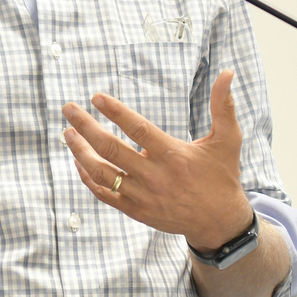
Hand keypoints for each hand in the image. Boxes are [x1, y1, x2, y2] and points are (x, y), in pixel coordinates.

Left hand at [62, 69, 251, 252]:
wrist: (220, 223)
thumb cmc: (221, 176)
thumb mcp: (228, 141)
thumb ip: (223, 106)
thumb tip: (227, 74)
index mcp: (173, 155)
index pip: (137, 129)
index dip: (115, 111)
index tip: (96, 97)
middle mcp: (154, 176)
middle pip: (110, 148)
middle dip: (85, 126)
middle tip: (68, 108)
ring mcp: (143, 195)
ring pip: (101, 173)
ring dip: (80, 151)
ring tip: (68, 132)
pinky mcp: (136, 211)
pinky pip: (104, 194)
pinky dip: (87, 177)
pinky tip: (78, 161)